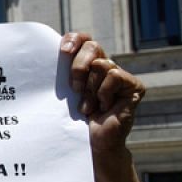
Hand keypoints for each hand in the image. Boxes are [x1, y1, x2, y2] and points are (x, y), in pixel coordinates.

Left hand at [60, 32, 144, 152]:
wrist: (90, 143)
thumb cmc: (73, 120)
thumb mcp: (62, 92)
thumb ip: (60, 73)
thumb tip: (46, 54)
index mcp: (86, 64)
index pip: (82, 39)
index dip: (74, 39)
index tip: (62, 52)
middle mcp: (104, 66)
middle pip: (92, 46)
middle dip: (78, 66)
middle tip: (74, 88)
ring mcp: (121, 76)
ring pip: (101, 64)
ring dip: (90, 89)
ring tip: (89, 106)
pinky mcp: (134, 85)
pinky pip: (115, 75)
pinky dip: (104, 93)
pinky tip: (103, 107)